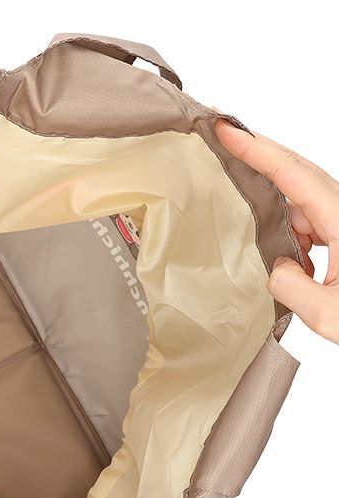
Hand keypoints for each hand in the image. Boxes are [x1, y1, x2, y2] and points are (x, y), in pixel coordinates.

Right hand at [215, 118, 338, 343]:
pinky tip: (292, 261)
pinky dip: (295, 233)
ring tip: (276, 248)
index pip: (293, 175)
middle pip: (298, 172)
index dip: (256, 148)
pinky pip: (314, 221)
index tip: (226, 127)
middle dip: (260, 153)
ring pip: (304, 202)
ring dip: (280, 218)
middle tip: (224, 133)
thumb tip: (274, 267)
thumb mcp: (328, 315)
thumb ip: (289, 287)